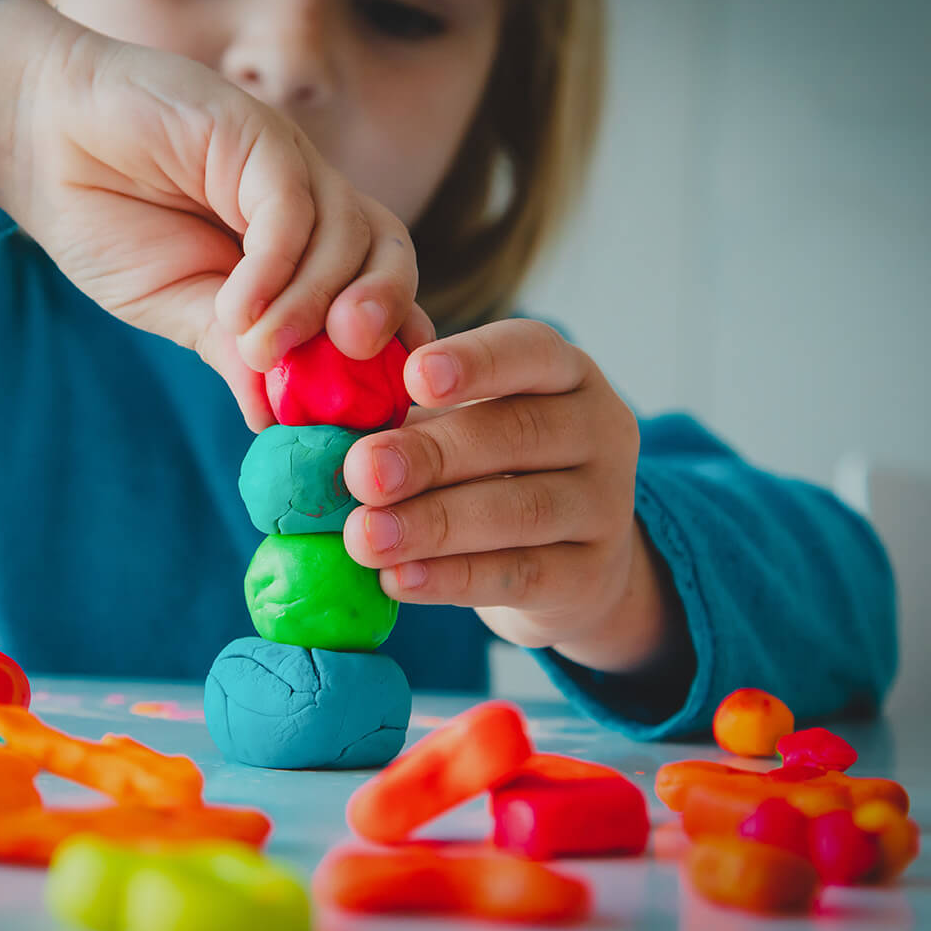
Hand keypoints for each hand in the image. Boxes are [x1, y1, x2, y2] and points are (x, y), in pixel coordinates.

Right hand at [0, 0, 432, 428]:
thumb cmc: (111, 222)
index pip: (378, 296)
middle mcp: (312, 206)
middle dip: (382, 318)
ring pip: (348, 236)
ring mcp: (289, 167)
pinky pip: (291, 207)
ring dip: (309, 305)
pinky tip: (235, 307)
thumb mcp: (177, 308)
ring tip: (257, 349)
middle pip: (389, 257)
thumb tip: (274, 422)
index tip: (375, 407)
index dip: (391, 349)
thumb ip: (232, 353)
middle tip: (350, 366)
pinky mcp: (257, 134)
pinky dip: (273, 267)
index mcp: (305, 251)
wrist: (42, 143)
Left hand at [340, 319, 674, 674]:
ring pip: (520, 510)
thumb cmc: (493, 471)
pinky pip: (518, 575)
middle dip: (431, 455)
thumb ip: (411, 411)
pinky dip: (451, 579)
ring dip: (433, 524)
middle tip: (360, 472)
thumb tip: (326, 422)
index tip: (415, 375)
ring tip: (364, 537)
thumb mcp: (463, 425)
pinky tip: (396, 579)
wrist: (571, 564)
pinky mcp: (588, 577)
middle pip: (517, 434)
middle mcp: (599, 430)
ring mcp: (604, 506)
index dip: (474, 361)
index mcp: (565, 373)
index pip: (530, 351)